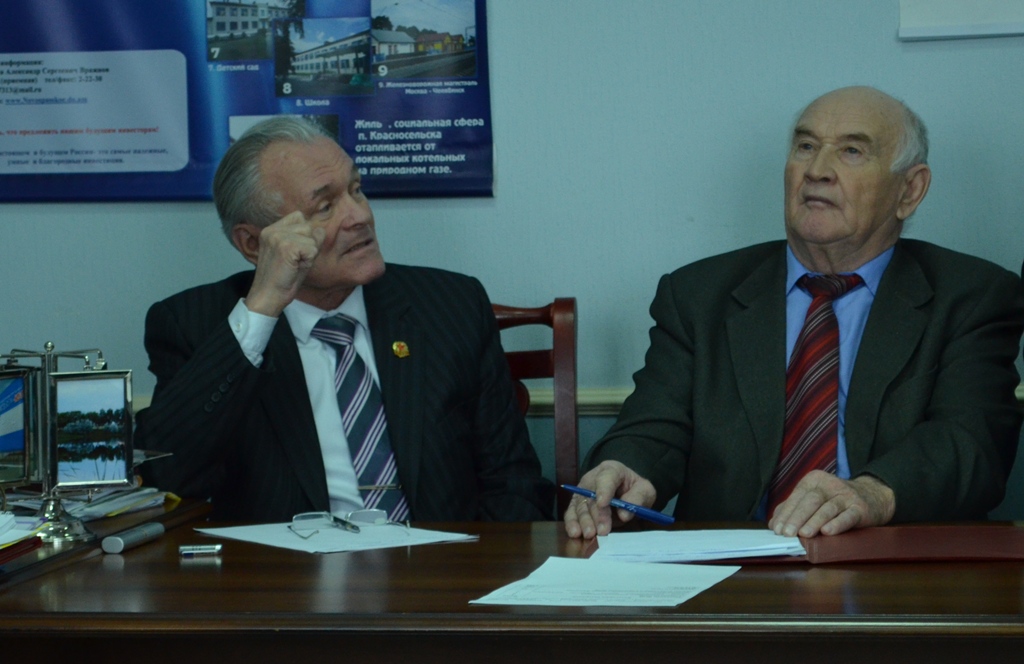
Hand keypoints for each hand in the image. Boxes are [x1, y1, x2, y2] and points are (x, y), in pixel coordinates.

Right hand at [239, 212, 325, 316]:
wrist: (268, 297)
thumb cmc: (282, 279)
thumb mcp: (294, 254)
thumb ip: (306, 239)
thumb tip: (320, 230)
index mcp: (270, 230)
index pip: (299, 217)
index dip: (304, 235)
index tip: (293, 254)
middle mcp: (272, 230)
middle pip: (308, 226)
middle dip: (308, 244)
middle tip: (295, 262)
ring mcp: (278, 237)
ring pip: (312, 237)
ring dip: (309, 252)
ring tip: (295, 264)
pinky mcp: (287, 247)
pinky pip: (313, 248)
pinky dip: (309, 260)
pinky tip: (295, 268)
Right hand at [563, 460, 656, 538]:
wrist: (626, 493)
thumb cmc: (635, 491)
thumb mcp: (645, 491)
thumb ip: (637, 498)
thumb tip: (624, 514)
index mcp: (612, 470)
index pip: (606, 477)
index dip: (604, 490)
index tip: (603, 504)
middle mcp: (593, 478)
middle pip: (592, 495)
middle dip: (597, 514)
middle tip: (603, 530)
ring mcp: (582, 490)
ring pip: (580, 505)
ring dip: (584, 521)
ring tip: (590, 534)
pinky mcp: (576, 503)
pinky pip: (571, 512)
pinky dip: (572, 523)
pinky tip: (575, 533)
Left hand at [768, 471, 895, 537]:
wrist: (871, 496)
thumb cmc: (834, 500)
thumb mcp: (813, 499)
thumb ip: (792, 509)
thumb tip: (773, 524)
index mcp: (814, 480)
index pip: (797, 496)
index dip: (786, 513)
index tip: (777, 529)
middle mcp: (829, 485)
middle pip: (810, 501)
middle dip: (797, 518)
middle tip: (787, 534)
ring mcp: (846, 496)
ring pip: (828, 508)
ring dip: (814, 522)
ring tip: (804, 535)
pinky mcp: (861, 508)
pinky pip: (848, 516)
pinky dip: (837, 524)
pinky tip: (828, 532)